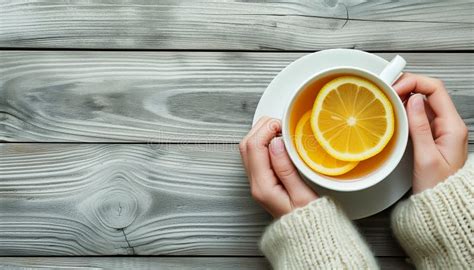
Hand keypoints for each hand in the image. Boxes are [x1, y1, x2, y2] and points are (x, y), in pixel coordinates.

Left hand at [239, 117, 317, 217]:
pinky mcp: (263, 181)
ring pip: (249, 149)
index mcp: (263, 186)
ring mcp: (257, 183)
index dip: (266, 129)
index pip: (254, 147)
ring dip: (261, 134)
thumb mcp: (302, 195)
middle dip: (261, 128)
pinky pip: (256, 155)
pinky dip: (265, 143)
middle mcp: (256, 184)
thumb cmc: (310, 220)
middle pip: (246, 145)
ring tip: (281, 130)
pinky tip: (279, 141)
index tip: (283, 125)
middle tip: (281, 124)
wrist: (308, 237)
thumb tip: (275, 142)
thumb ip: (286, 168)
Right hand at [394, 73, 467, 193]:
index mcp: (452, 127)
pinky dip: (404, 110)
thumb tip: (413, 101)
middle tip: (387, 90)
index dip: (414, 82)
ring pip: (422, 102)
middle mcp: (448, 125)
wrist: (441, 206)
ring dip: (404, 97)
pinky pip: (418, 115)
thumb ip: (420, 127)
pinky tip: (393, 113)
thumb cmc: (437, 188)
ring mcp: (439, 130)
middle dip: (407, 86)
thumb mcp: (426, 157)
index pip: (435, 89)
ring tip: (387, 99)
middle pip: (429, 91)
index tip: (395, 88)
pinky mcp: (430, 136)